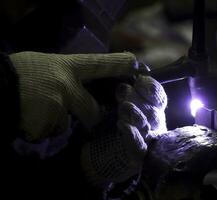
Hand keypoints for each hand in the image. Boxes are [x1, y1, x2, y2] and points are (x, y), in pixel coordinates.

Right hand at [10, 51, 137, 141]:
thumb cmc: (15, 72)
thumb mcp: (41, 64)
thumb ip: (61, 75)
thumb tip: (75, 84)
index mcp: (66, 66)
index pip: (98, 64)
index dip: (119, 65)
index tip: (137, 65)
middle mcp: (67, 86)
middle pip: (92, 111)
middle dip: (88, 117)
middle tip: (74, 115)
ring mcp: (58, 106)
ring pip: (64, 124)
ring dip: (52, 122)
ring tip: (32, 111)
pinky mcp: (46, 124)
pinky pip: (47, 132)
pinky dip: (38, 129)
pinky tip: (25, 119)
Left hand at [81, 75, 167, 186]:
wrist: (111, 155)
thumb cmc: (121, 124)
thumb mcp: (125, 105)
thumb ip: (128, 91)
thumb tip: (130, 73)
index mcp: (154, 111)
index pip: (159, 98)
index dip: (152, 89)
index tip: (140, 80)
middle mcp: (155, 125)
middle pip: (153, 112)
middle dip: (139, 100)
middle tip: (125, 90)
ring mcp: (150, 141)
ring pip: (147, 127)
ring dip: (136, 114)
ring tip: (124, 106)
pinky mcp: (139, 156)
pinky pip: (139, 146)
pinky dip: (132, 136)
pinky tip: (123, 125)